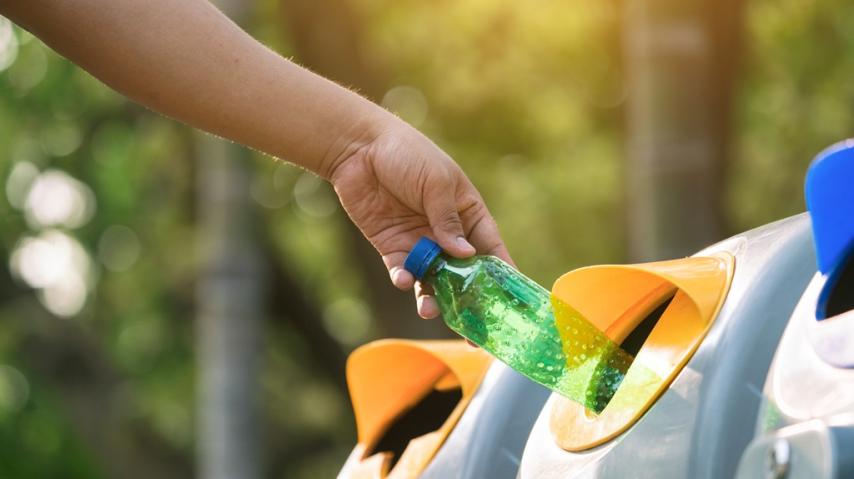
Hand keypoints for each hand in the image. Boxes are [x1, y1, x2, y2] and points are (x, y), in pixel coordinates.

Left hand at [329, 121, 512, 318]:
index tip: (512, 305)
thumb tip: (466, 255)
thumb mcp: (436, 183)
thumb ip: (448, 220)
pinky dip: (405, 279)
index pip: (491, 249)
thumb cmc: (407, 154)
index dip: (502, 277)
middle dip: (469, 303)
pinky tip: (405, 280)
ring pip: (433, 280)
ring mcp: (420, 242)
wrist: (359, 148)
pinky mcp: (393, 247)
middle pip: (463, 275)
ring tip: (429, 310)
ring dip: (433, 298)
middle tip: (474, 334)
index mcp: (468, 213)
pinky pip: (404, 271)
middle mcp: (447, 233)